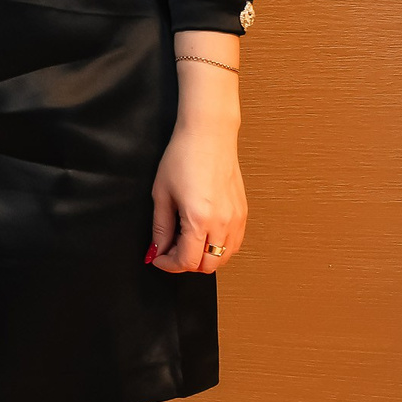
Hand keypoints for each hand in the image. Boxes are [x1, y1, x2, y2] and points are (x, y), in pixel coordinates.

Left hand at [149, 34, 246, 273]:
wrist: (208, 135)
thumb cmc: (182, 158)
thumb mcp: (162, 193)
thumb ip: (161, 226)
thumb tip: (158, 249)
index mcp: (199, 219)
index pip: (187, 260)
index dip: (169, 264)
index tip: (158, 258)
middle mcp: (223, 223)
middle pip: (209, 266)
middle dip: (186, 264)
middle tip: (170, 251)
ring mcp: (237, 219)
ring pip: (224, 258)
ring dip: (204, 257)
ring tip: (185, 241)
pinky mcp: (243, 212)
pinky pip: (234, 243)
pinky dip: (219, 247)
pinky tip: (203, 234)